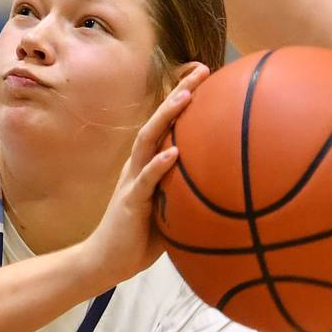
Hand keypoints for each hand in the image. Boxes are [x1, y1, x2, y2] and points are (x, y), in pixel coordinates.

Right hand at [83, 64, 210, 285]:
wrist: (105, 261)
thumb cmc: (140, 237)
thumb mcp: (170, 211)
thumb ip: (188, 194)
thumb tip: (226, 190)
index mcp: (147, 165)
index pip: (167, 124)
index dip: (183, 98)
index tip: (206, 75)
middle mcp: (138, 165)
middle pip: (158, 121)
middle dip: (179, 94)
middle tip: (201, 70)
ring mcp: (132, 181)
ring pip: (148, 141)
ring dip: (166, 118)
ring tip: (186, 97)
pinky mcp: (130, 202)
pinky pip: (145, 181)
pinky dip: (159, 166)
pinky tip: (174, 153)